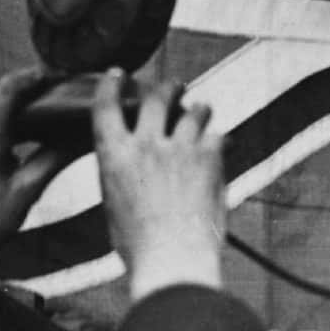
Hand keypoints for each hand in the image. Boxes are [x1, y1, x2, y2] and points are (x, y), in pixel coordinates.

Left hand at [0, 68, 71, 330]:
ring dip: (30, 112)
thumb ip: (55, 158)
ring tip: (60, 119)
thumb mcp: (26, 192)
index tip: (65, 73)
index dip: (38, 74)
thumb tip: (85, 136)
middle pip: (9, 97)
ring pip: (2, 112)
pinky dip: (17, 126)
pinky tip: (35, 141)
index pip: (10, 87)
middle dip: (42, 94)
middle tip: (73, 98)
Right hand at [93, 70, 227, 301]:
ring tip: (201, 110)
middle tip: (174, 85)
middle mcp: (146, 143)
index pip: (106, 106)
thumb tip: (130, 156)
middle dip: (167, 86)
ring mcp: (180, 146)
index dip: (111, 84)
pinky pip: (218, 135)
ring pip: (195, 109)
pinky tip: (223, 146)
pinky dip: (219, 140)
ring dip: (199, 108)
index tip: (118, 73)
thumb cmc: (138, 242)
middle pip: (157, 95)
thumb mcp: (114, 203)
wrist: (173, 257)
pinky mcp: (210, 155)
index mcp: (114, 156)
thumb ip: (122, 171)